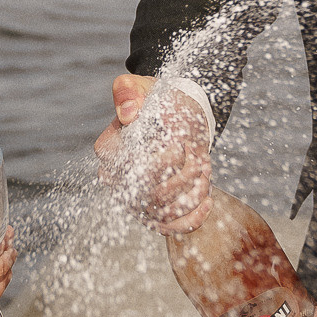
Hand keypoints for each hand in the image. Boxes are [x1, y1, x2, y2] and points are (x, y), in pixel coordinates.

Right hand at [92, 73, 211, 234]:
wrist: (173, 117)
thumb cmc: (156, 100)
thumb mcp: (143, 87)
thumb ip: (128, 91)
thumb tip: (128, 113)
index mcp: (108, 151)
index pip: (133, 169)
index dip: (165, 160)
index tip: (183, 142)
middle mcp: (116, 181)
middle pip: (152, 194)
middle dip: (185, 175)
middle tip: (198, 152)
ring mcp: (134, 201)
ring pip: (166, 213)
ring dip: (194, 191)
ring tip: (204, 165)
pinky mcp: (153, 214)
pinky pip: (172, 228)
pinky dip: (193, 218)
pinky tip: (208, 199)